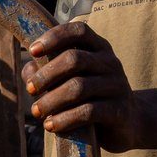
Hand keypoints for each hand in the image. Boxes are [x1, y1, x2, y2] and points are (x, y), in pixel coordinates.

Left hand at [21, 21, 143, 151]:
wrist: (128, 124)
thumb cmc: (91, 97)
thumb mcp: (71, 81)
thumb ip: (49, 72)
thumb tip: (28, 68)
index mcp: (99, 49)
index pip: (79, 31)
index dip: (54, 37)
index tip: (32, 51)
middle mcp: (110, 62)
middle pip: (74, 59)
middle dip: (47, 74)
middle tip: (30, 89)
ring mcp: (117, 86)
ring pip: (78, 87)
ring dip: (51, 100)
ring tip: (36, 112)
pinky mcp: (119, 110)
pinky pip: (88, 112)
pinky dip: (65, 119)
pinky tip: (51, 125)